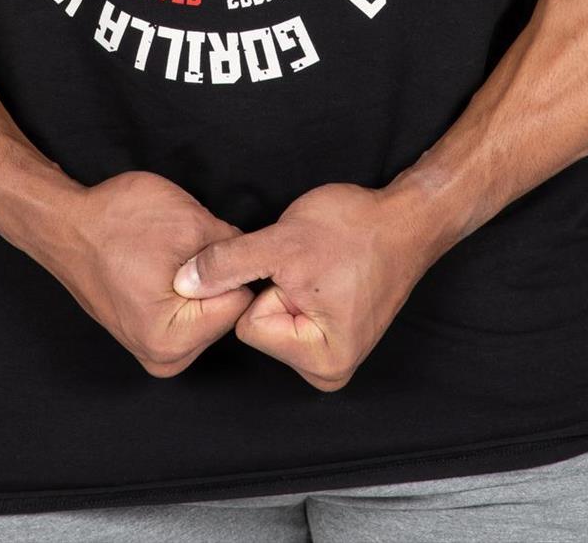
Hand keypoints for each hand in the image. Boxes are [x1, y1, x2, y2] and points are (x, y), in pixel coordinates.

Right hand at [53, 169, 255, 375]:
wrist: (65, 224)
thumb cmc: (115, 221)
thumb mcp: (190, 222)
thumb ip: (234, 249)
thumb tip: (255, 260)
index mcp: (171, 339)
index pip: (239, 303)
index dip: (233, 265)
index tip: (208, 243)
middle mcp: (162, 358)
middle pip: (225, 312)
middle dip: (216, 275)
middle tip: (182, 245)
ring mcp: (154, 351)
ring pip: (210, 310)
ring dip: (202, 280)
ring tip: (169, 253)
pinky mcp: (150, 336)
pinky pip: (190, 312)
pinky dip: (187, 286)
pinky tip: (163, 263)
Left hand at [171, 181, 435, 391]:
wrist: (405, 217)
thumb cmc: (355, 230)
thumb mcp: (283, 242)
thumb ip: (227, 265)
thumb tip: (182, 284)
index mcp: (320, 361)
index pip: (248, 326)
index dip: (266, 285)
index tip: (301, 267)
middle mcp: (327, 370)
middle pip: (260, 326)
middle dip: (275, 287)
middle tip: (311, 264)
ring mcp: (330, 354)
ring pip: (273, 315)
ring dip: (287, 283)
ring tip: (319, 266)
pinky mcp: (331, 334)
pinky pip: (290, 311)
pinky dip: (297, 284)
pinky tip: (322, 269)